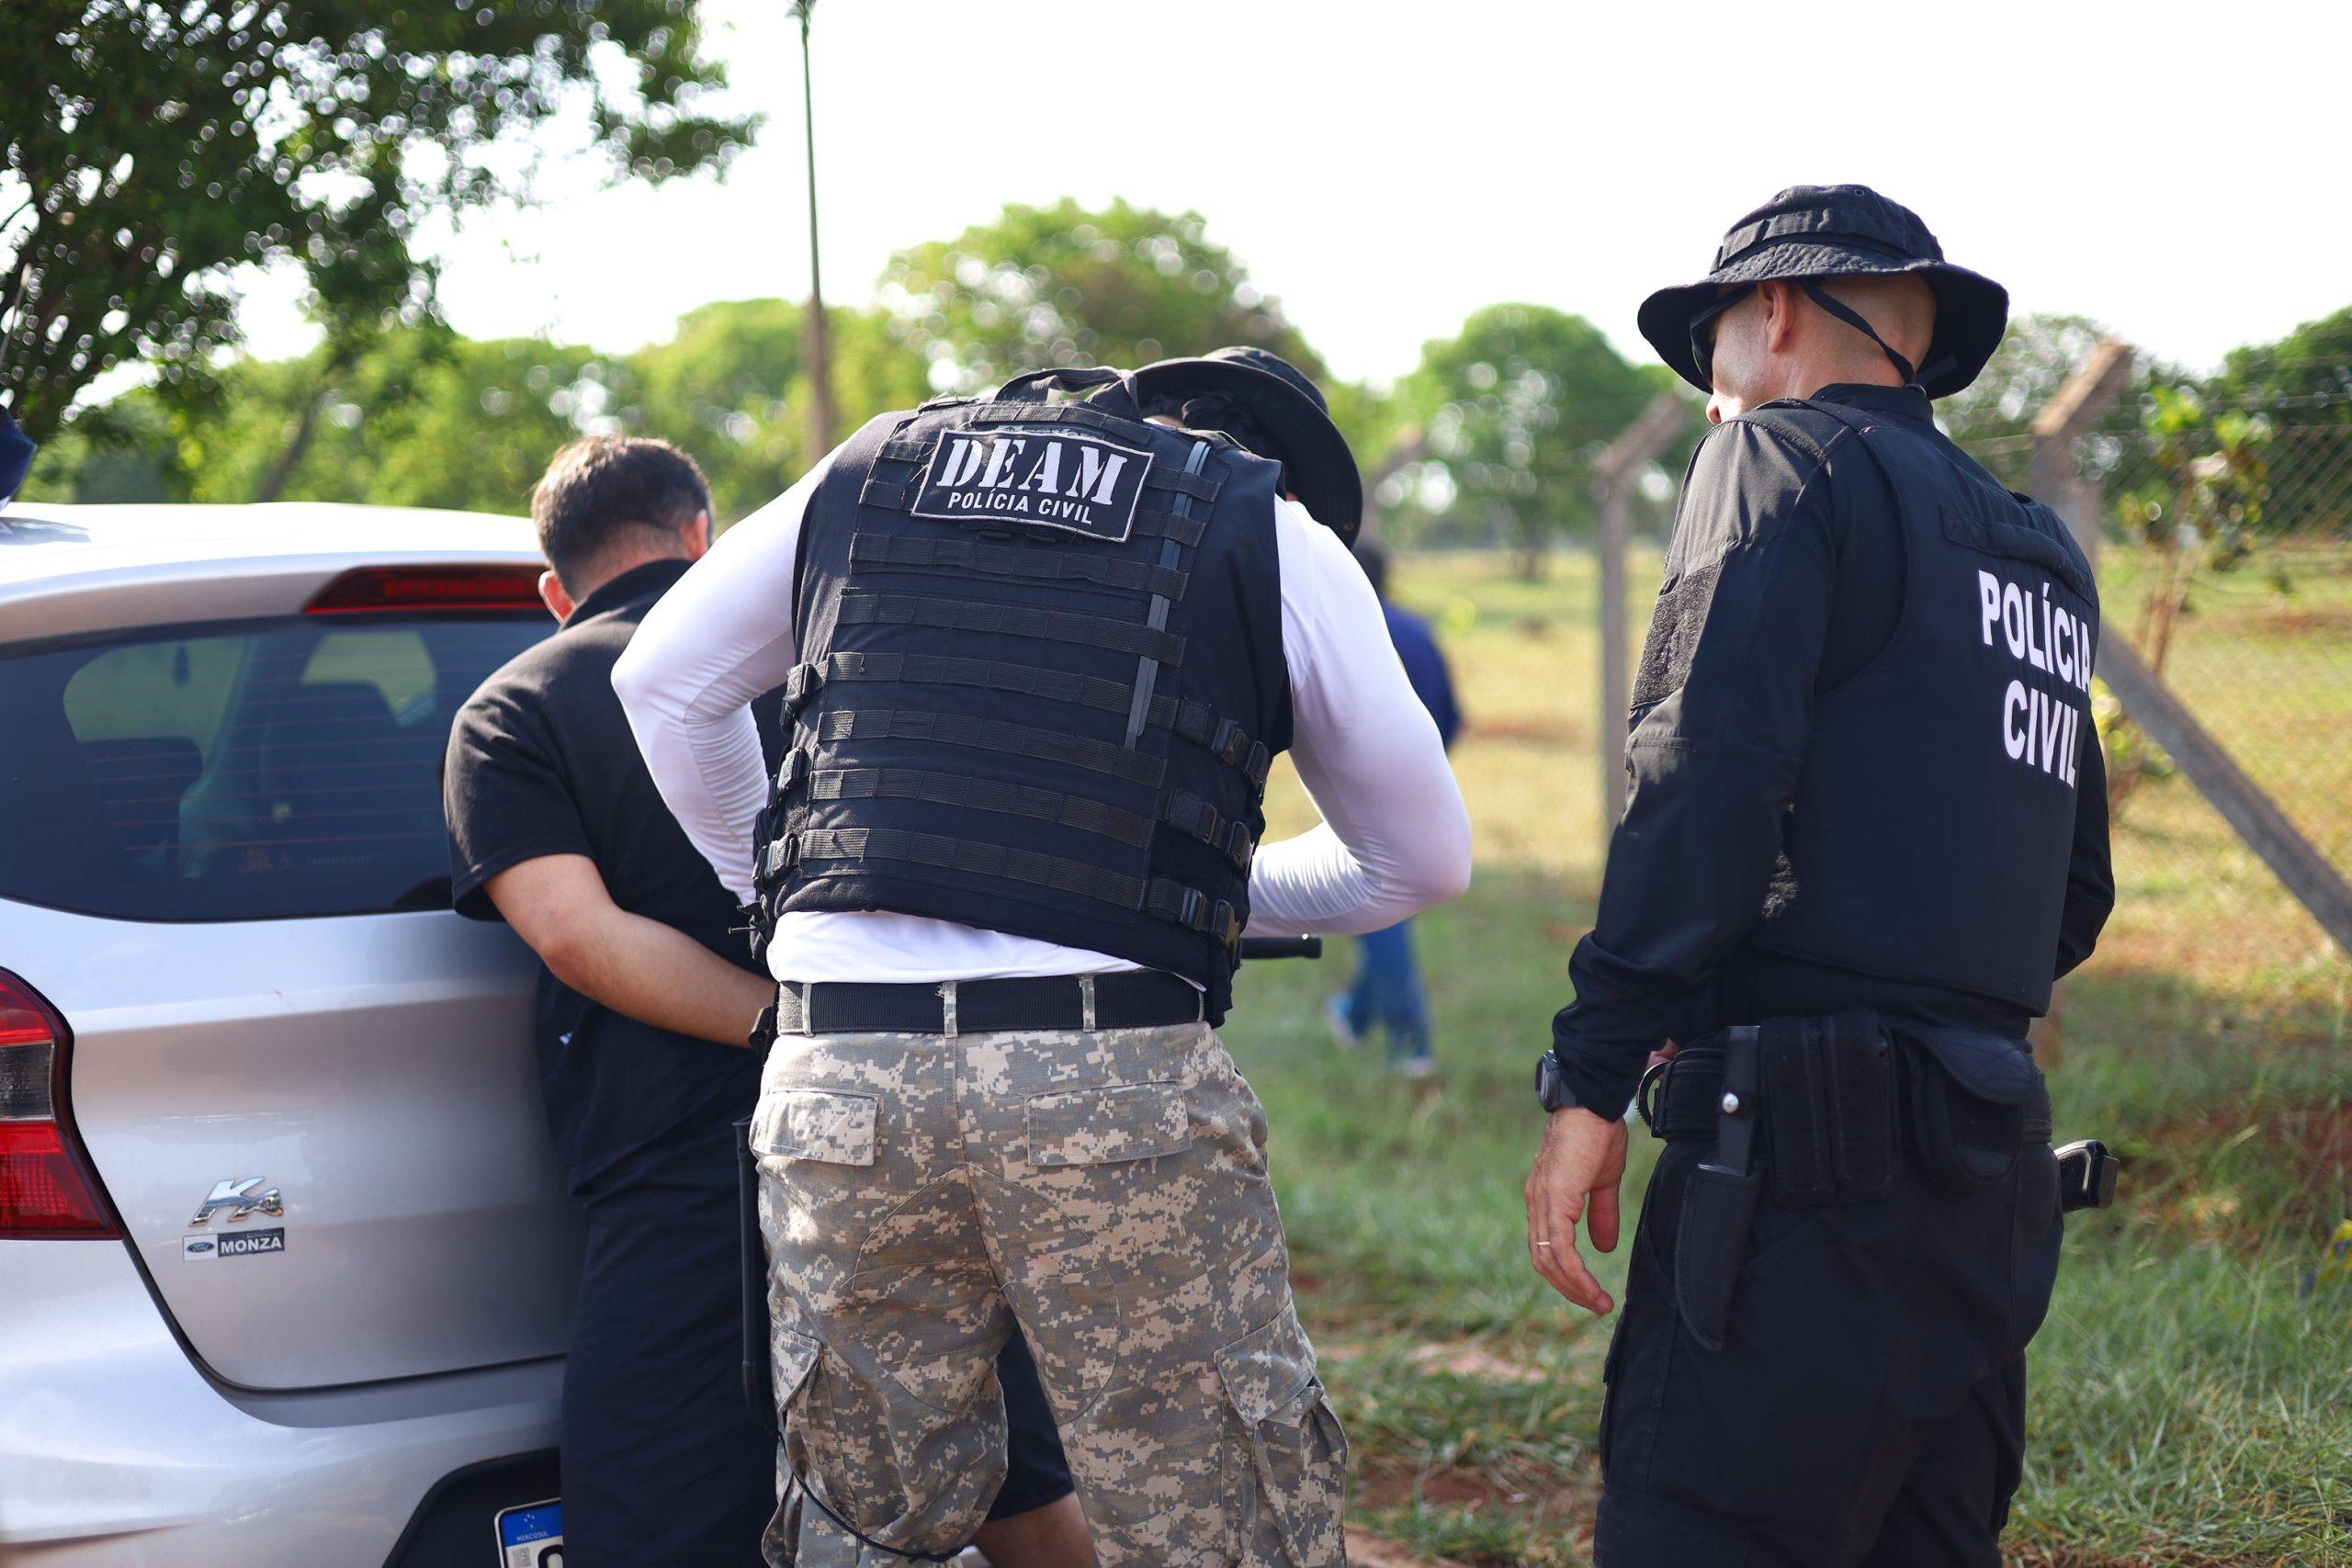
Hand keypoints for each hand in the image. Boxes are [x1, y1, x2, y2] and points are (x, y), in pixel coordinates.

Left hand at [1524, 1106, 1628, 1313]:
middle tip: (1595, 1305)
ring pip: (1549, 1259)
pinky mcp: (1555, 1199)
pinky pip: (1560, 1247)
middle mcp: (1537, 1204)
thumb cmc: (1595, 1135)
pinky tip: (1592, 1286)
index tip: (1591, 1292)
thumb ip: (1601, 1214)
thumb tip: (1604, 1247)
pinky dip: (1575, 1272)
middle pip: (1544, 1261)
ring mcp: (1543, 1202)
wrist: (1592, 1105)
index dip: (1566, 1274)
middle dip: (1569, 1288)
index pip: (1547, 1248)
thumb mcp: (1602, 1181)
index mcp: (1546, 1200)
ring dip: (1574, 1287)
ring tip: (1599, 1303)